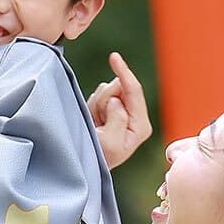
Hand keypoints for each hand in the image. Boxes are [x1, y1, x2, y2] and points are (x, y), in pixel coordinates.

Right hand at [86, 51, 151, 168]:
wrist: (83, 165)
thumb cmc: (97, 158)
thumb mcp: (109, 143)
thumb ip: (117, 119)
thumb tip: (116, 100)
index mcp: (140, 126)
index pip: (134, 91)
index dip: (124, 73)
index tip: (114, 57)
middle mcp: (136, 117)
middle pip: (120, 87)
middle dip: (105, 98)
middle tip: (97, 120)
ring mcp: (124, 113)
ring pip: (109, 90)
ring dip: (98, 103)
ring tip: (95, 124)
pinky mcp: (112, 111)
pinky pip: (101, 95)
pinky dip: (94, 105)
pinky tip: (94, 121)